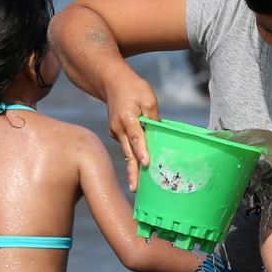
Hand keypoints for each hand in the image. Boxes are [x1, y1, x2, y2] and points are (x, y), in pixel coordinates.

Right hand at [105, 73, 160, 190]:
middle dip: (132, 171)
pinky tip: (139, 170)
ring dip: (132, 169)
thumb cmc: (134, 89)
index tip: (146, 164)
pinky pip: (126, 147)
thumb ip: (153, 118)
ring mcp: (115, 132)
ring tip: (136, 187)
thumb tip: (159, 136)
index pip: (136, 137)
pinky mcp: (115, 133)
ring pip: (126, 153)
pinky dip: (133, 156)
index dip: (141, 151)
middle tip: (135, 189)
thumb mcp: (149, 99)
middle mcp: (118, 128)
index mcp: (128, 117)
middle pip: (128, 152)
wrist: (112, 82)